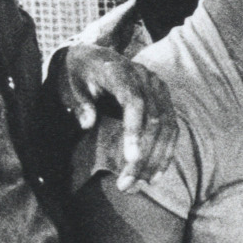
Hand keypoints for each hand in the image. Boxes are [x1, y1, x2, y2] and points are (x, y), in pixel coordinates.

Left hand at [60, 45, 174, 189]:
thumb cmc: (79, 74)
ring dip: (157, 158)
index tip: (130, 158)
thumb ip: (80, 103)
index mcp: (121, 71)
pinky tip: (156, 173)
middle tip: (127, 184)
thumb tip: (87, 124)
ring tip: (143, 184)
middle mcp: (146, 78)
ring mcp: (158, 88)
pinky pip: (171, 128)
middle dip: (144, 155)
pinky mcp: (164, 99)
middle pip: (153, 120)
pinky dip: (166, 151)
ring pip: (166, 127)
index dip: (135, 131)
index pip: (135, 102)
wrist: (93, 57)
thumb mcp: (71, 85)